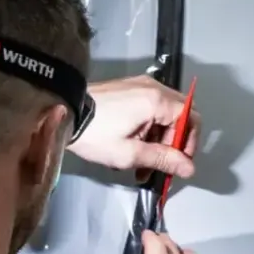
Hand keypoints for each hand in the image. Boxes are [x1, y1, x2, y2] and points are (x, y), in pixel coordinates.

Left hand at [71, 75, 199, 179]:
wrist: (62, 112)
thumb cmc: (95, 134)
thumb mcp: (129, 153)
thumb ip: (162, 159)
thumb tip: (189, 168)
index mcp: (156, 100)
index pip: (191, 119)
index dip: (188, 144)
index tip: (176, 164)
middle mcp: (153, 87)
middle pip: (179, 115)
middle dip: (172, 144)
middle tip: (158, 166)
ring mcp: (139, 85)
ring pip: (164, 114)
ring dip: (158, 139)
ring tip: (140, 165)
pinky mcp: (128, 89)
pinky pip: (149, 108)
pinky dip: (147, 128)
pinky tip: (132, 148)